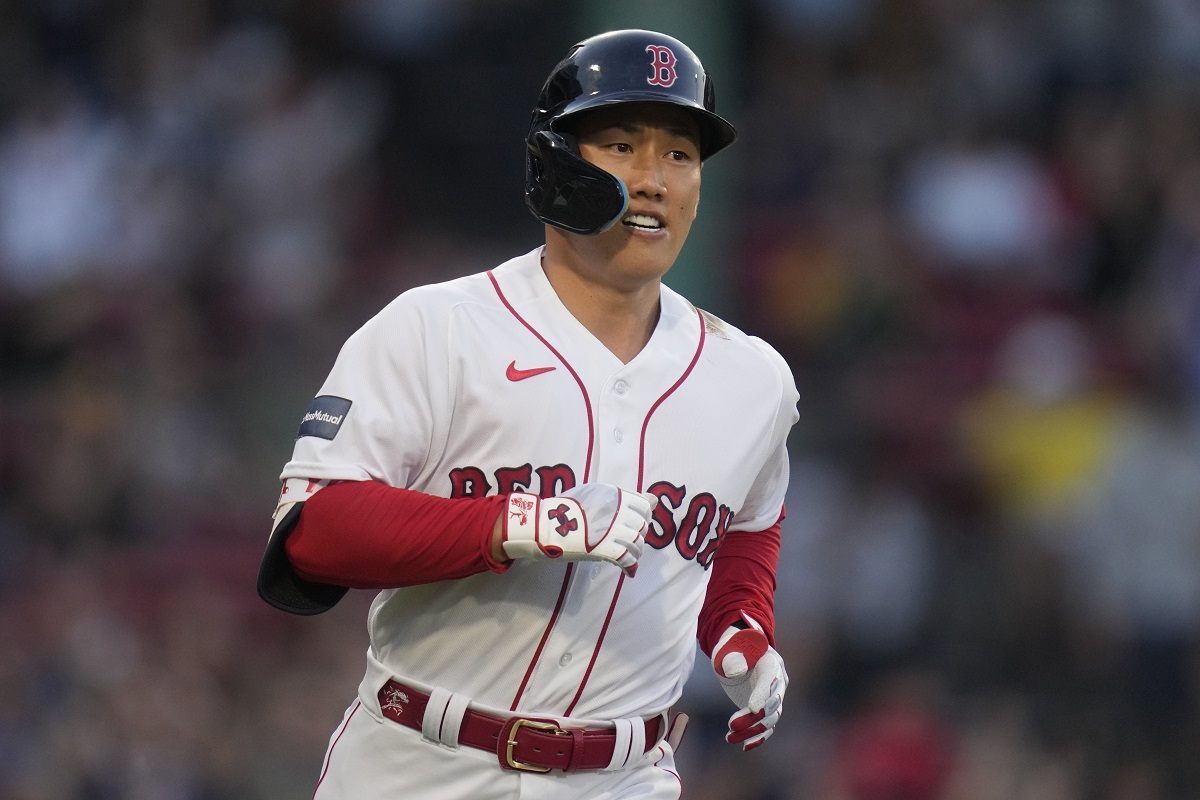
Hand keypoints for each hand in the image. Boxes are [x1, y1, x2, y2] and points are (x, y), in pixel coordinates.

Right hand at [500, 484, 654, 576]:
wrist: (545, 524)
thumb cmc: (566, 508)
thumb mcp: (595, 492)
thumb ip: (625, 497)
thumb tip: (655, 500)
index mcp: (615, 495)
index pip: (644, 506)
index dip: (642, 517)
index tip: (633, 523)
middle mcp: (617, 511)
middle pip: (641, 527)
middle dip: (637, 536)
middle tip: (625, 540)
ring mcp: (611, 531)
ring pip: (636, 544)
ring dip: (633, 552)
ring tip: (625, 555)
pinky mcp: (604, 549)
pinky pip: (627, 559)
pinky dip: (630, 567)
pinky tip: (628, 571)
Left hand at [712, 615, 787, 750]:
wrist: (737, 651)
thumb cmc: (733, 646)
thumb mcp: (730, 646)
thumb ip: (732, 656)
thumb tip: (736, 671)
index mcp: (771, 662)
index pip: (770, 680)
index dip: (762, 694)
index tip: (752, 708)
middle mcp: (778, 681)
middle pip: (772, 703)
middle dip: (753, 717)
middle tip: (732, 725)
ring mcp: (774, 697)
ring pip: (769, 719)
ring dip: (751, 731)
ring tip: (729, 737)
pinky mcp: (766, 709)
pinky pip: (767, 726)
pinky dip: (757, 737)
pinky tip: (744, 745)